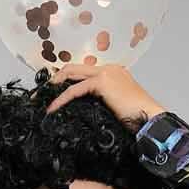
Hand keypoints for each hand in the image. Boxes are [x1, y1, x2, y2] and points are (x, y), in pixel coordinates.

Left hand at [42, 61, 164, 130]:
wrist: (150, 120)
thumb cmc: (135, 121)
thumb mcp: (112, 110)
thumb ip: (98, 105)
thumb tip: (80, 114)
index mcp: (111, 74)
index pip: (81, 72)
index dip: (63, 82)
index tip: (49, 95)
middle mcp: (107, 68)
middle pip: (73, 68)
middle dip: (53, 81)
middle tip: (37, 96)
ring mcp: (105, 72)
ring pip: (71, 74)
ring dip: (53, 87)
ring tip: (40, 102)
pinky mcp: (102, 81)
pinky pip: (75, 89)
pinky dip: (61, 99)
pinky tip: (51, 110)